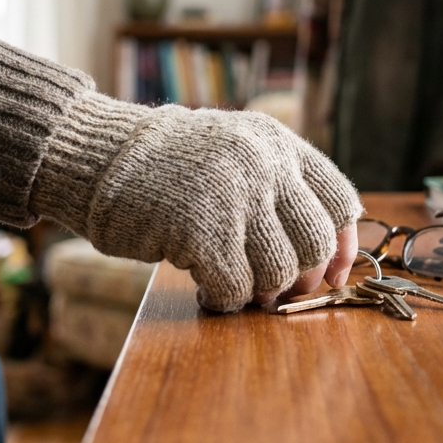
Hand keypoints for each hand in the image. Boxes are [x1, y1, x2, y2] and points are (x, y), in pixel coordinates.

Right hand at [32, 93, 363, 311]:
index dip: (344, 247)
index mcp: (277, 141)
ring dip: (259, 292)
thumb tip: (323, 258)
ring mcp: (234, 194)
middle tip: (276, 293)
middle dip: (301, 279)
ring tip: (232, 287)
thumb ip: (276, 184)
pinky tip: (206, 291)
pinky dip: (225, 300)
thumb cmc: (166, 166)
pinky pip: (236, 287)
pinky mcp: (200, 230)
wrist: (99, 156)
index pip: (340, 200)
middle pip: (315, 243)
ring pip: (279, 271)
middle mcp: (264, 162)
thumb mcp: (233, 150)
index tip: (335, 276)